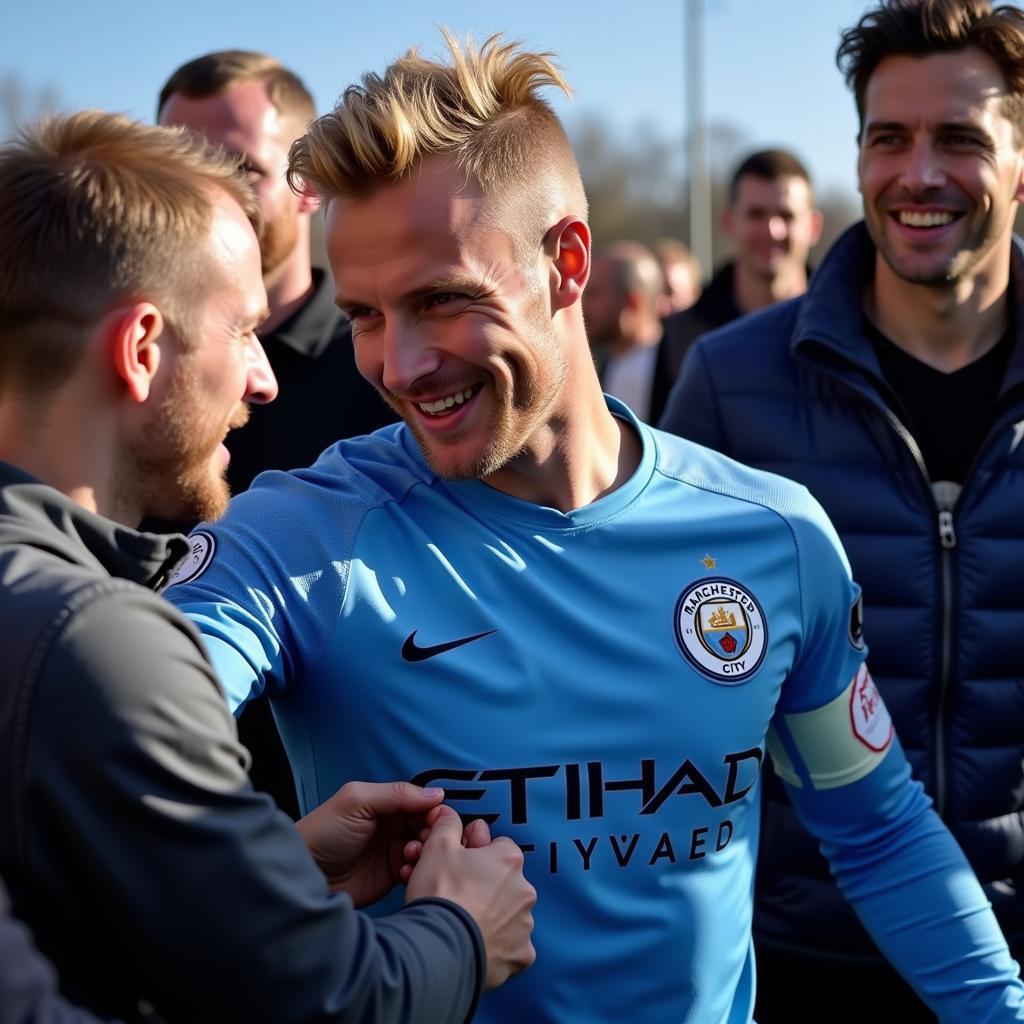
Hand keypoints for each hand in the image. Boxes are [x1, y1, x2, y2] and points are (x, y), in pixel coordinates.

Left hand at [296, 781, 443, 906]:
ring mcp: (394, 849)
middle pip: (428, 824)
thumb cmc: (325, 832)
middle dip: (432, 832)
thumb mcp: (357, 802)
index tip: (437, 820)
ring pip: (426, 847)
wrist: (305, 873)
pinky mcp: (392, 874)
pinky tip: (404, 873)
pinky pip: (417, 870)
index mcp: (386, 802)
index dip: (433, 809)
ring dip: (425, 852)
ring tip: (409, 856)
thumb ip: (396, 794)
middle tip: (424, 841)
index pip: (421, 801)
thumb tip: (436, 794)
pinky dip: (418, 870)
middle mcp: (394, 824)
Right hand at [405, 806, 536, 989]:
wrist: (439, 946)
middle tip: (455, 893)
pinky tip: (475, 944)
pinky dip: (496, 946)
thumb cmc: (441, 893)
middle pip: (503, 881)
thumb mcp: (437, 847)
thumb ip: (446, 825)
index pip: (498, 847)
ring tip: (461, 921)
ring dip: (490, 915)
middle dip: (483, 884)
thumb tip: (448, 814)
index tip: (458, 863)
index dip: (475, 853)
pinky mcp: (520, 956)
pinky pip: (511, 947)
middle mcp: (525, 890)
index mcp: (509, 860)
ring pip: (507, 914)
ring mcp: (525, 925)